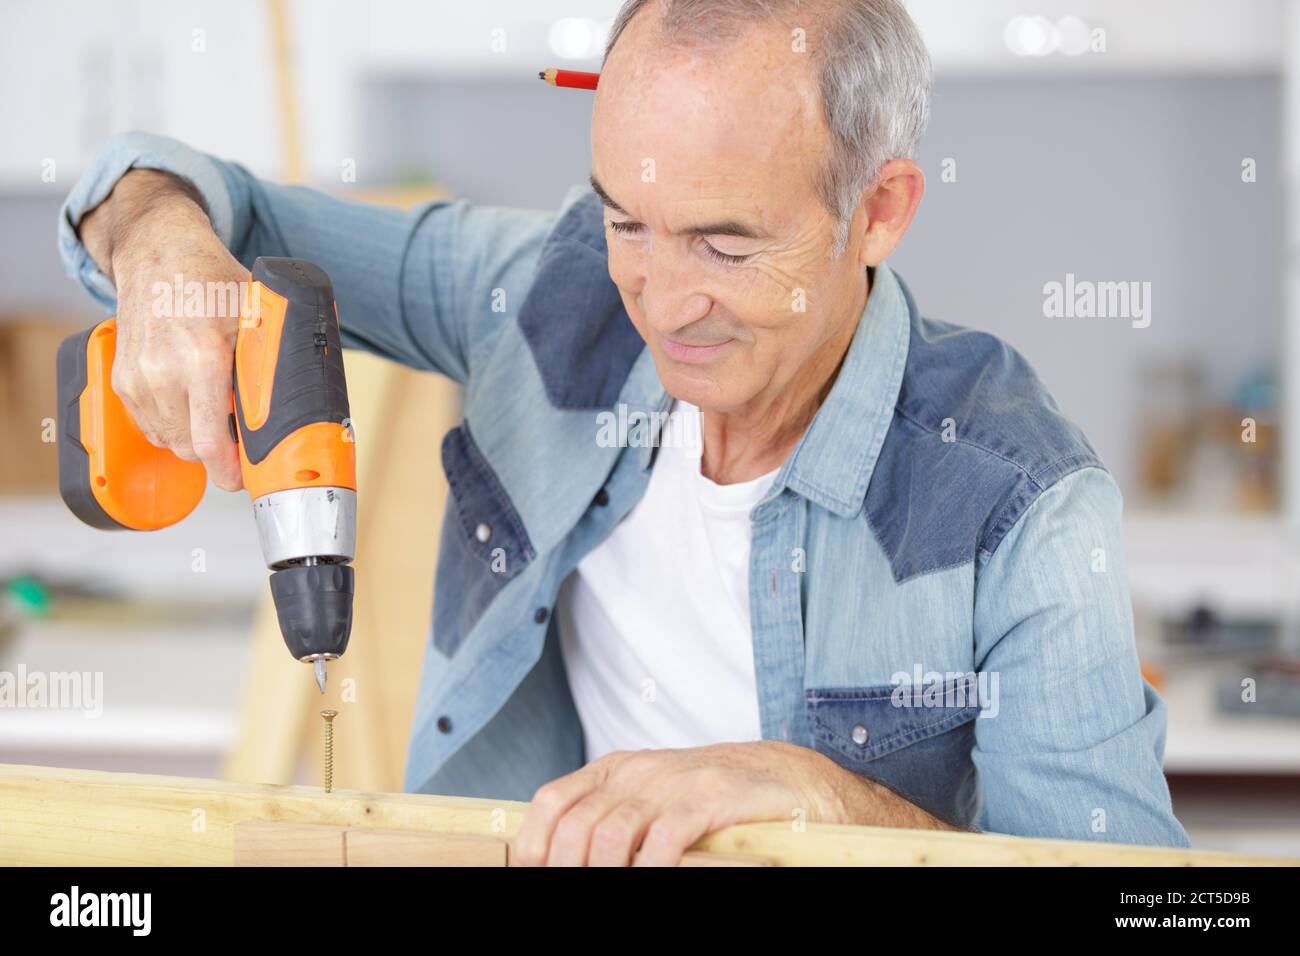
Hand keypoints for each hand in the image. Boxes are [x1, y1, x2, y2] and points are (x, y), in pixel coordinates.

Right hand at [78, 169, 246, 490]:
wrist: (157, 251)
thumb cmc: (211, 280)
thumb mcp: (256, 316)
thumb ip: (270, 362)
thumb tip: (296, 407)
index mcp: (202, 358)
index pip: (210, 443)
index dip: (232, 471)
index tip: (248, 476)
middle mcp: (162, 371)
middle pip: (192, 450)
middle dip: (219, 454)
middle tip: (241, 440)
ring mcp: (137, 376)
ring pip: (170, 442)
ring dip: (195, 440)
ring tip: (217, 414)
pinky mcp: (122, 379)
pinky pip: (150, 426)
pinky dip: (172, 426)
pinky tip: (191, 404)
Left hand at [510, 741, 848, 866]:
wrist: (778, 777)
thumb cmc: (706, 799)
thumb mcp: (649, 797)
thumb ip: (609, 815)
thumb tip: (563, 858)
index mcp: (614, 769)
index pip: (553, 799)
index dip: (533, 843)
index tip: (531, 873)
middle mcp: (636, 772)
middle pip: (576, 824)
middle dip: (568, 869)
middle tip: (574, 892)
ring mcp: (671, 783)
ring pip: (611, 834)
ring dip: (603, 873)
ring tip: (609, 890)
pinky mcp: (707, 798)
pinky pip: (662, 840)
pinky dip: (648, 871)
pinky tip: (650, 881)